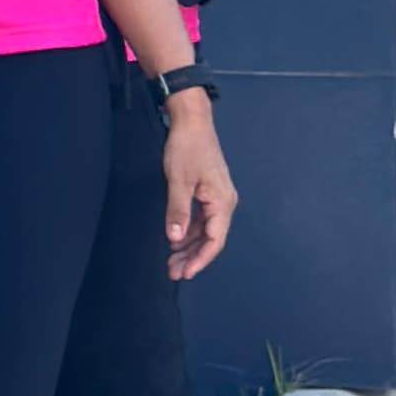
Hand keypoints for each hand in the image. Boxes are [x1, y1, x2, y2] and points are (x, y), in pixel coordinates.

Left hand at [160, 89, 235, 284]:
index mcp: (222, 202)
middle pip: (210, 238)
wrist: (192, 121)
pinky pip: (200, 219)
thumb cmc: (187, 148)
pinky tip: (174, 240)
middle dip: (192, 257)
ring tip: (172, 262)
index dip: (200, 259)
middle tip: (173, 272)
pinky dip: (188, 231)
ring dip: (188, 246)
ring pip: (204, 230)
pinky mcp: (208, 192)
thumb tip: (175, 238)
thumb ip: (177, 211)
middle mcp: (224, 203)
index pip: (214, 240)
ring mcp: (216, 198)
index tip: (186, 273)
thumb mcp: (178, 181)